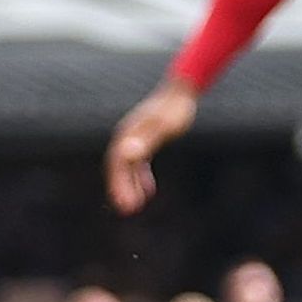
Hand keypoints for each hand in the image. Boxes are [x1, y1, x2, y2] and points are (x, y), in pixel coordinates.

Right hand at [104, 79, 198, 211]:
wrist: (182, 91)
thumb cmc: (175, 109)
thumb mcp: (163, 126)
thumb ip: (145, 140)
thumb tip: (127, 154)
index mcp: (128, 135)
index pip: (119, 164)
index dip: (120, 184)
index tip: (127, 204)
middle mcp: (126, 137)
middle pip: (119, 167)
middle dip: (121, 189)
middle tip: (127, 210)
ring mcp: (134, 138)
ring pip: (127, 167)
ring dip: (129, 186)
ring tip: (134, 206)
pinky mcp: (145, 140)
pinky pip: (138, 163)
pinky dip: (141, 177)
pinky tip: (149, 191)